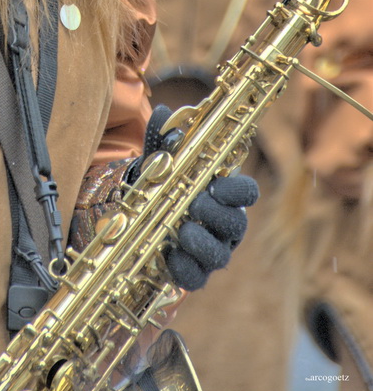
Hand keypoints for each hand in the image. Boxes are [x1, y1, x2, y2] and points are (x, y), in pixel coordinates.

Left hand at [127, 105, 259, 290]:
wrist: (143, 216)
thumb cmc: (164, 184)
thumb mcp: (162, 161)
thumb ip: (165, 140)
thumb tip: (164, 112)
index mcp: (223, 194)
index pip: (247, 193)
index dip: (239, 190)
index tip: (218, 184)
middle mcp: (224, 225)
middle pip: (236, 223)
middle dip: (216, 214)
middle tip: (194, 204)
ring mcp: (212, 250)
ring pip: (220, 255)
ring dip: (202, 242)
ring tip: (182, 231)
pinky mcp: (194, 272)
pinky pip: (196, 278)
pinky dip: (183, 268)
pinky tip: (168, 254)